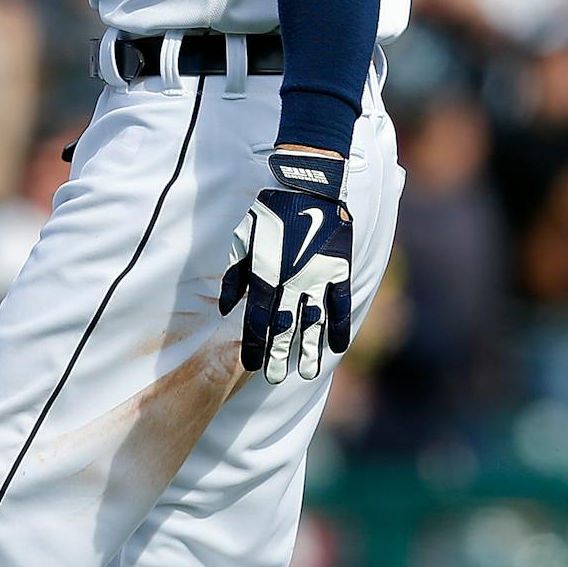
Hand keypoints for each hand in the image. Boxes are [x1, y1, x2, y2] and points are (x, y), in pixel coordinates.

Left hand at [217, 149, 351, 382]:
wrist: (308, 189)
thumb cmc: (270, 214)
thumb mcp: (243, 240)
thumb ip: (234, 276)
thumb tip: (226, 307)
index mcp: (265, 274)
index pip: (256, 319)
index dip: (253, 344)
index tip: (251, 364)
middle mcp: (291, 281)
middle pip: (283, 326)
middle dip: (276, 354)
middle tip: (273, 377)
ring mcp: (318, 277)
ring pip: (313, 322)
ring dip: (309, 349)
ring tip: (305, 373)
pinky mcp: (339, 270)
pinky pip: (342, 305)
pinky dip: (340, 326)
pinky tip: (336, 346)